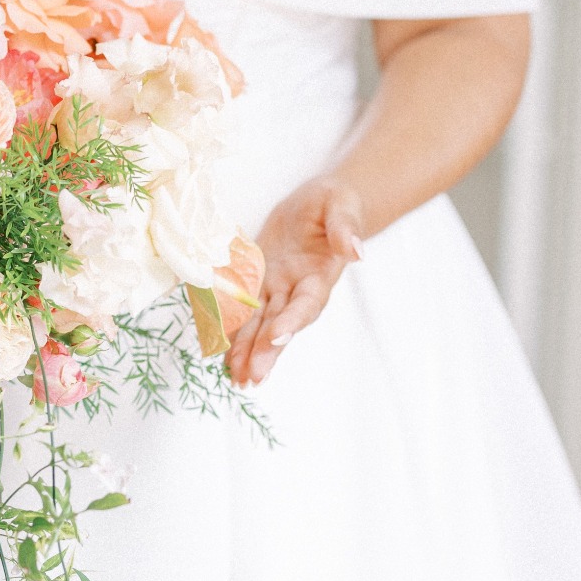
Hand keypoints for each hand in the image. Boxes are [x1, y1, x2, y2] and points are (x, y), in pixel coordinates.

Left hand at [227, 177, 363, 387]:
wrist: (321, 202)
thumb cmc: (334, 202)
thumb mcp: (341, 205)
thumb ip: (346, 228)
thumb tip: (357, 251)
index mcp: (320, 274)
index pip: (307, 302)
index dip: (293, 320)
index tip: (277, 337)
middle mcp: (299, 288)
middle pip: (282, 323)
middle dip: (266, 350)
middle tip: (252, 377)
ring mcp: (279, 287)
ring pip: (261, 323)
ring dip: (248, 350)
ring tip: (236, 377)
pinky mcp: (261, 280)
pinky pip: (246, 308)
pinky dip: (235, 329)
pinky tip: (223, 352)